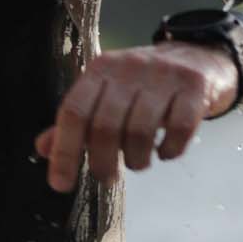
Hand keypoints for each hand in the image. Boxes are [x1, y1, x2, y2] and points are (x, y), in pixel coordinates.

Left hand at [35, 42, 235, 193]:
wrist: (199, 57)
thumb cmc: (146, 84)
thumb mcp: (108, 94)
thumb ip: (78, 120)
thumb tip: (44, 148)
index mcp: (101, 69)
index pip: (74, 112)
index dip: (64, 151)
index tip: (61, 184)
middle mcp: (129, 67)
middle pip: (105, 126)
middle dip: (102, 162)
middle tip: (107, 177)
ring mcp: (164, 75)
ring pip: (141, 131)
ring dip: (136, 160)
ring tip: (138, 163)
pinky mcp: (195, 86)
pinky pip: (179, 129)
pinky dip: (169, 151)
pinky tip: (165, 152)